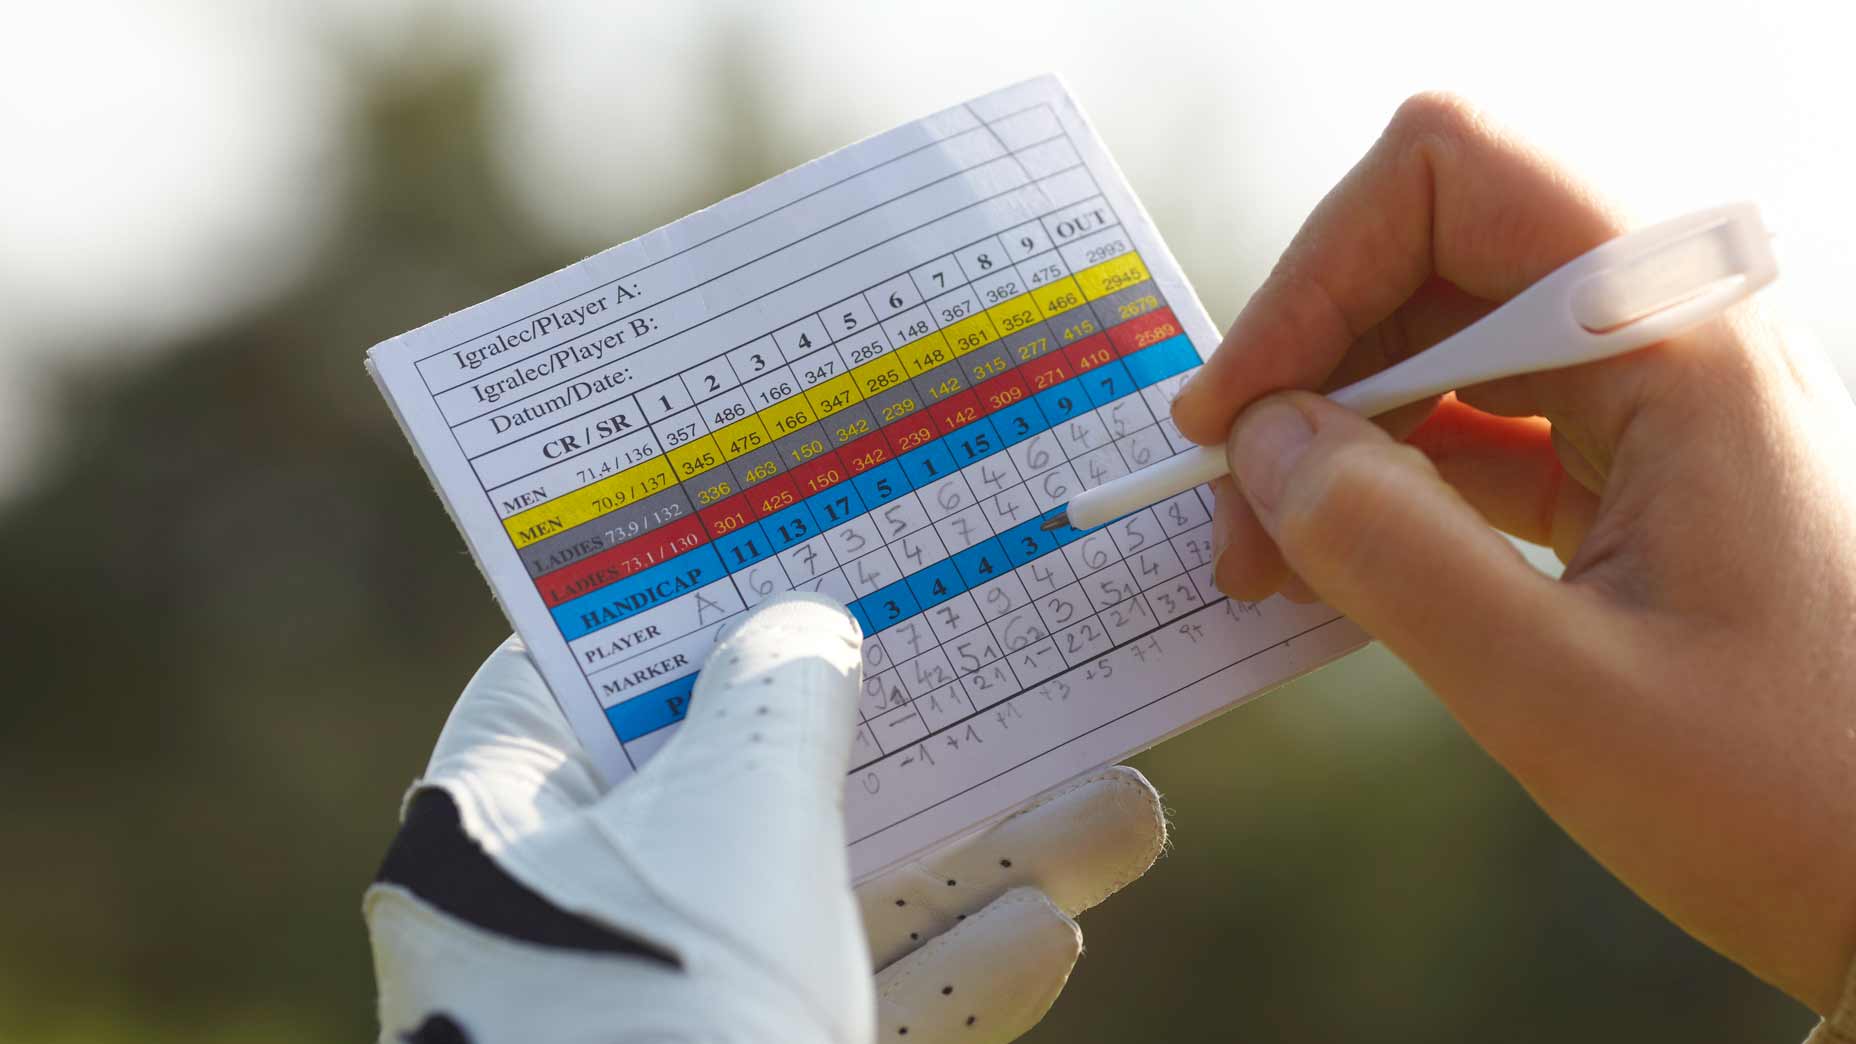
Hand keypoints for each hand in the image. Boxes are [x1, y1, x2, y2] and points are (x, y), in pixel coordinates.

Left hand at [366, 592, 1163, 1042]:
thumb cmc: (665, 1011)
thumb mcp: (736, 814)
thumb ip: (779, 698)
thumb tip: (804, 630)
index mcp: (510, 820)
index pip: (590, 664)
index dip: (691, 592)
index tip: (799, 533)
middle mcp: (576, 910)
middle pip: (752, 775)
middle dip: (899, 726)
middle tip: (995, 646)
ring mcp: (666, 1008)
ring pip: (835, 898)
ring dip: (977, 854)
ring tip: (1121, 801)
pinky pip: (857, 1001)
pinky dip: (953, 970)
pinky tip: (1056, 923)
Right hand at [1171, 92, 1855, 1013]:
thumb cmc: (1794, 797)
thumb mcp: (1562, 695)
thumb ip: (1393, 555)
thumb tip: (1262, 448)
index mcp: (1680, 342)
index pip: (1453, 178)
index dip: (1314, 272)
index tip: (1236, 412)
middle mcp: (1671, 334)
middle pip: (1431, 254)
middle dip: (1309, 366)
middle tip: (1233, 507)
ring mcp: (1656, 395)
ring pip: (1442, 339)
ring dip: (1337, 429)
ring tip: (1271, 553)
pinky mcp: (1635, 461)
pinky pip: (1477, 420)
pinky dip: (1389, 476)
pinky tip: (1339, 560)